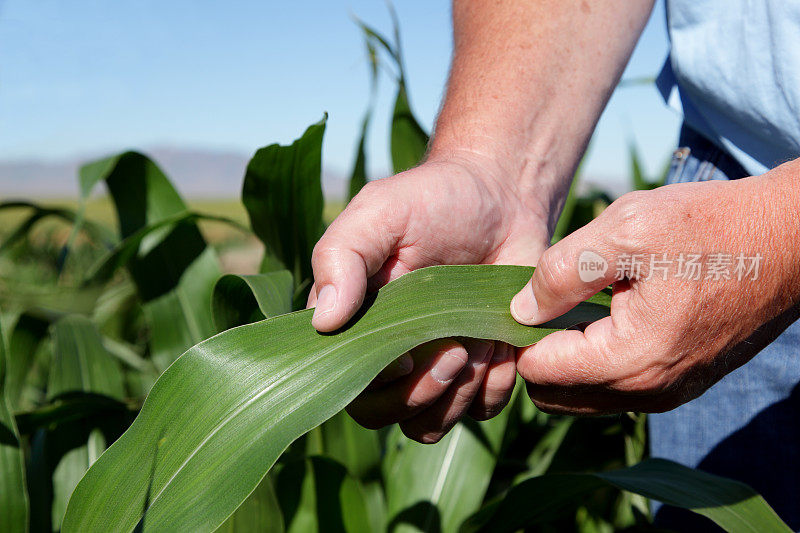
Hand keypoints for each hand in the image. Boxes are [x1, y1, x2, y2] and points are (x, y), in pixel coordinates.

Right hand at [308, 153, 550, 442]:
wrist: (502, 198)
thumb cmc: (433, 200)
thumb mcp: (379, 212)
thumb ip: (341, 257)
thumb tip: (322, 323)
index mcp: (355, 322)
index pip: (345, 381)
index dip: (375, 383)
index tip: (407, 353)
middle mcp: (389, 352)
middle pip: (383, 414)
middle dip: (420, 395)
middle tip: (456, 352)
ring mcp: (434, 365)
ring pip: (430, 424)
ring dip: (459, 395)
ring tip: (482, 342)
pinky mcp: (480, 371)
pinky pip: (482, 410)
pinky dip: (495, 387)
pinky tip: (502, 344)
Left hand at [509, 169, 799, 414]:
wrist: (788, 240)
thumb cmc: (709, 227)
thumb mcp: (626, 230)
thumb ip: (561, 273)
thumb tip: (518, 311)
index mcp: (631, 359)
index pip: (538, 372)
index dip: (521, 333)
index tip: (527, 295)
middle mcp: (648, 392)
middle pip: (553, 394)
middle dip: (538, 352)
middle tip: (547, 300)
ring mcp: (666, 393)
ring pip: (580, 395)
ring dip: (566, 357)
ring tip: (576, 303)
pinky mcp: (677, 383)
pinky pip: (613, 387)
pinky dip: (594, 360)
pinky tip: (605, 313)